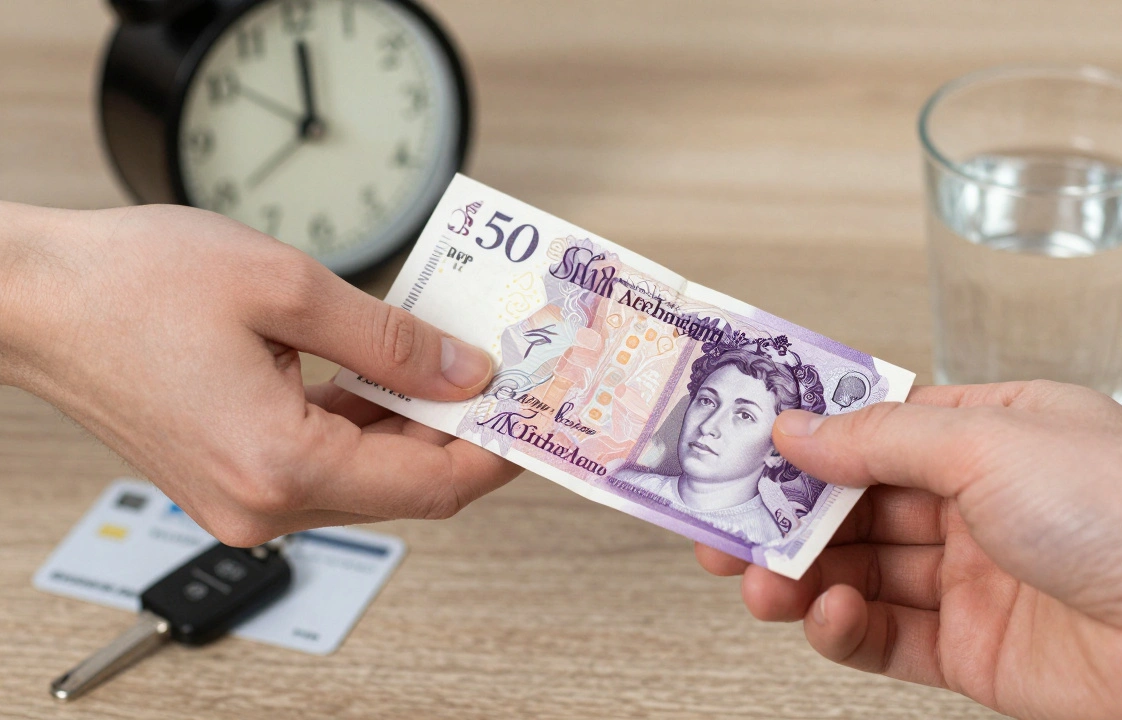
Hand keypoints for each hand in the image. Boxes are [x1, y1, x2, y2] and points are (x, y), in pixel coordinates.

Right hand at [0, 202, 519, 544]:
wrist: (34, 299)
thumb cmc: (129, 284)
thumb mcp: (286, 287)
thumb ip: (392, 340)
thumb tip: (465, 375)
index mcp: (280, 464)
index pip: (430, 485)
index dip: (495, 452)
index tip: (536, 417)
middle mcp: (262, 503)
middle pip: (404, 486)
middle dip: (462, 433)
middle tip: (507, 379)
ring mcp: (243, 499)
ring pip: (367, 475)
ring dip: (414, 425)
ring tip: (456, 364)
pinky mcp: (232, 478)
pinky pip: (325, 462)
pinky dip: (366, 423)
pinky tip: (390, 374)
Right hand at [695, 381, 1121, 719]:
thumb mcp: (986, 443)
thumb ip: (879, 439)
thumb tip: (796, 430)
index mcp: (993, 434)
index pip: (878, 430)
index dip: (809, 440)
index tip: (744, 448)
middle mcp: (980, 504)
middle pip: (857, 506)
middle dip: (786, 517)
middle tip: (719, 525)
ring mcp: (975, 580)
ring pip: (861, 573)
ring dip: (802, 576)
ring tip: (754, 580)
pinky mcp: (974, 651)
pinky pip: (887, 638)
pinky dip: (845, 628)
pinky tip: (825, 615)